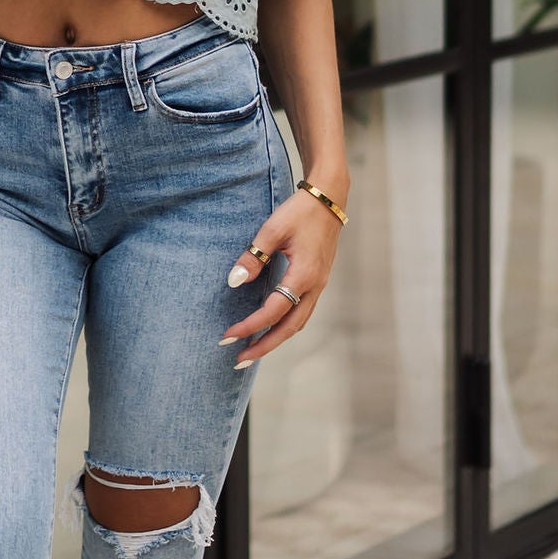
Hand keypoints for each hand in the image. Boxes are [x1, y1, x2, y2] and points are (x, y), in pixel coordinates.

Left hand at [221, 191, 341, 368]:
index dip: (249, 326)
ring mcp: (319, 285)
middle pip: (289, 328)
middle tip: (239, 360)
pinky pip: (302, 313)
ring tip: (252, 349)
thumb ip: (253, 256)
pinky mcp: (317, 281)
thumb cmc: (300, 211)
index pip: (272, 311)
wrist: (329, 199)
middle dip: (264, 346)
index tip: (228, 336)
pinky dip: (285, 326)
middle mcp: (314, 286)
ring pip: (298, 323)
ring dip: (275, 339)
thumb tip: (234, 281)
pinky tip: (270, 328)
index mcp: (303, 275)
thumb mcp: (272, 229)